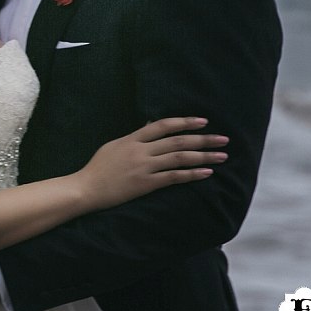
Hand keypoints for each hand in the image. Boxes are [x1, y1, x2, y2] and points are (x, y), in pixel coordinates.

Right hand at [75, 116, 228, 209]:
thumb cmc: (98, 168)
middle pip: (177, 140)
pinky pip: (174, 177)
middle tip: (223, 139)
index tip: (203, 122)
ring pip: (179, 158)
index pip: (162, 125)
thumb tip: (151, 126)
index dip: (184, 122)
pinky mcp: (146, 184)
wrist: (86, 188)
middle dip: (203, 138)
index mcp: (132, 139)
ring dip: (203, 156)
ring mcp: (144, 167)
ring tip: (222, 155)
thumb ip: (134, 137)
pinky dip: (192, 174)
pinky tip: (207, 173)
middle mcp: (140, 151)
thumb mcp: (114, 146)